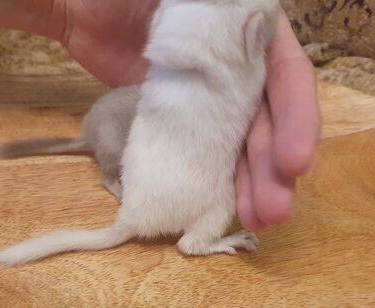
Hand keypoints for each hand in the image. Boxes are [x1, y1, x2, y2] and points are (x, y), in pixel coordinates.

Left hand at [63, 5, 319, 230]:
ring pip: (240, 141)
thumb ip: (213, 12)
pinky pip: (207, 151)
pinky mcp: (184, 118)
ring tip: (258, 219)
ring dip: (251, 182)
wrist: (79, 7)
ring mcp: (212, 95)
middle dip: (272, 166)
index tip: (293, 161)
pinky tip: (227, 206)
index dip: (295, 118)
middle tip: (273, 211)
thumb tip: (256, 28)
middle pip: (267, 117)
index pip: (286, 73)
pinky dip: (218, 178)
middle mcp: (242, 63)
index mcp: (251, 26)